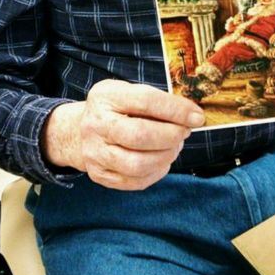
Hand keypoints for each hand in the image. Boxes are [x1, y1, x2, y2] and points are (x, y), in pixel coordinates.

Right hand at [41, 79, 204, 190]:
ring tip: (174, 146)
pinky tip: (161, 160)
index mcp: (106, 96)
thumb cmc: (114, 109)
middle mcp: (96, 125)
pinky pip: (134, 181)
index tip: (197, 117)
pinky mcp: (99, 175)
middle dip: (172, 136)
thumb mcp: (128, 92)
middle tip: (184, 132)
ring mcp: (95, 152)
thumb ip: (157, 101)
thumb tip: (191, 115)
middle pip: (140, 136)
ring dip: (166, 156)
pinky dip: (156, 172)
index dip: (176, 110)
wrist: (78, 131)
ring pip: (138, 164)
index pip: (146, 101)